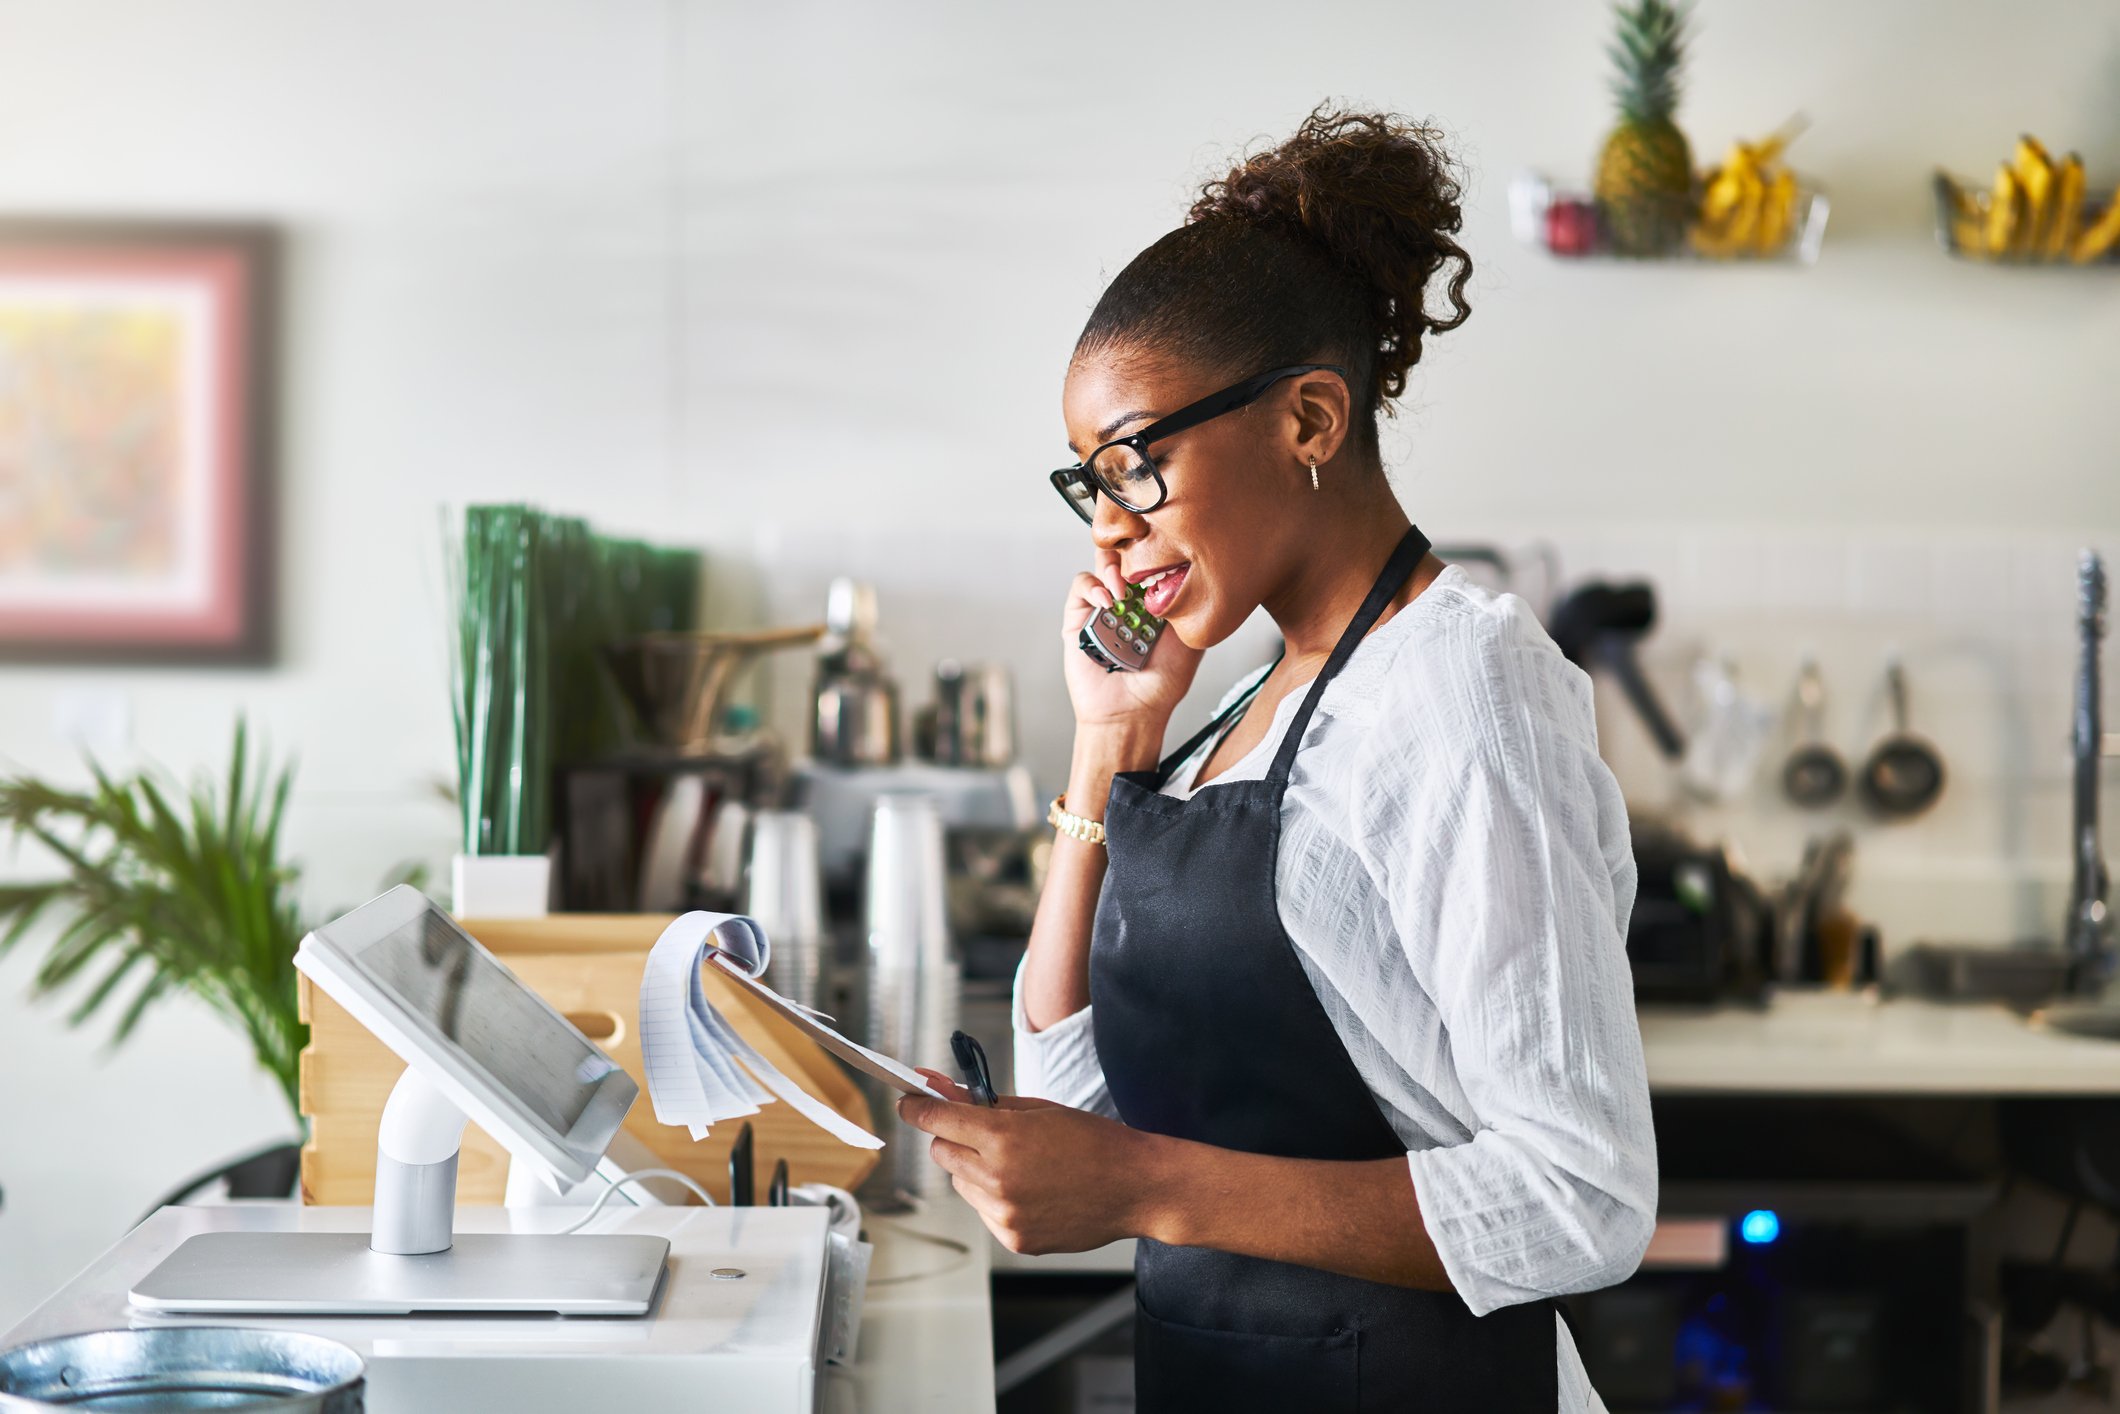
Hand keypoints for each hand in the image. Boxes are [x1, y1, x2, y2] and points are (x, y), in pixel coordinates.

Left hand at [899, 1068, 1161, 1254]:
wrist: (1134, 1187)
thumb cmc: (1092, 1140)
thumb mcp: (1039, 1109)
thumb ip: (986, 1103)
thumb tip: (943, 1089)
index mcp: (1003, 1138)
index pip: (936, 1119)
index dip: (917, 1108)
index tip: (908, 1103)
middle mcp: (997, 1179)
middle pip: (942, 1153)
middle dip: (953, 1138)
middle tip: (981, 1133)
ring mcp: (1004, 1213)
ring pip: (960, 1183)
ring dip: (974, 1170)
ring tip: (1018, 1165)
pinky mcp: (1014, 1238)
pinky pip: (983, 1210)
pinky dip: (994, 1198)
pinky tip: (1030, 1190)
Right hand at [1059, 551, 1200, 732]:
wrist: (1133, 712)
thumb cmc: (1162, 683)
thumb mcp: (1192, 641)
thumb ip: (1194, 610)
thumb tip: (1202, 577)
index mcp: (1152, 600)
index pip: (1152, 559)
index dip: (1156, 545)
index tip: (1165, 543)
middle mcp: (1127, 599)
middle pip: (1125, 554)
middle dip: (1132, 547)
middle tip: (1141, 558)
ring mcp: (1101, 607)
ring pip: (1101, 564)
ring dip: (1112, 567)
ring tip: (1122, 588)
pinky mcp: (1078, 618)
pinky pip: (1081, 589)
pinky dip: (1093, 588)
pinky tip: (1107, 602)